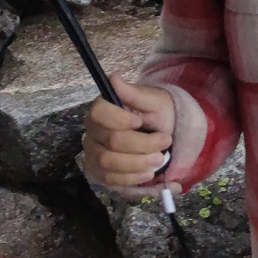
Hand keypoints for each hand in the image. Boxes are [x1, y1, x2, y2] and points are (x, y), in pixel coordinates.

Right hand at [81, 75, 175, 191]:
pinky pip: (109, 180)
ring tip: (159, 159)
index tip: (140, 121)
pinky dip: (132, 178)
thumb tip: (113, 78)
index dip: (119, 119)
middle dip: (141, 145)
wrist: (165, 135)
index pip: (99, 113)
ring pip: (107, 163)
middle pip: (110, 142)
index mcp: (103, 110)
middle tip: (165, 142)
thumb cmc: (159, 114)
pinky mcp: (99, 172)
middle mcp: (92, 132)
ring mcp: (93, 153)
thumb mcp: (154, 101)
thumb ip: (134, 93)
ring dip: (137, 163)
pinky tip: (148, 173)